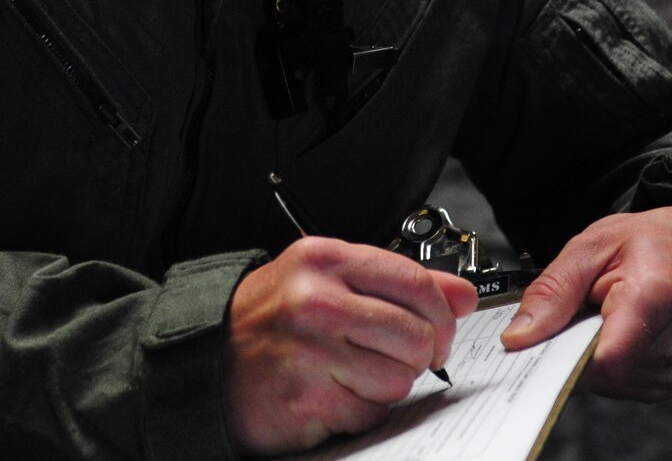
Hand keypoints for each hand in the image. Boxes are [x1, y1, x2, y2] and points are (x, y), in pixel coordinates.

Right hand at [222, 236, 476, 454]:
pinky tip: (333, 393)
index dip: (441, 313)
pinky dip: (360, 410)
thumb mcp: (326, 279)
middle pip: (416, 334)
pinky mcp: (307, 398)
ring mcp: (310, 350)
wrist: (210, 359)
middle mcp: (316, 299)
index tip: (439, 329)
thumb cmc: (271, 318)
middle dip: (418, 355)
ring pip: (400, 379)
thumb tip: (462, 296)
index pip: (415, 282)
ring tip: (354, 374)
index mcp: (324, 259)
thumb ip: (396, 283)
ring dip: (386, 386)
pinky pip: (370, 412)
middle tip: (396, 357)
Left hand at [500, 206, 671, 399]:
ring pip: (607, 382)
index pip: (603, 360)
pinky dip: (606, 361)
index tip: (532, 343)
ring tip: (601, 314)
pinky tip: (614, 330)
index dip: (560, 357)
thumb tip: (518, 336)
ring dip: (589, 354)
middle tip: (572, 311)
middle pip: (600, 372)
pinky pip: (622, 384)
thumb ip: (553, 290)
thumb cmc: (659, 242)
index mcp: (655, 297)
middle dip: (570, 348)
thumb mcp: (594, 244)